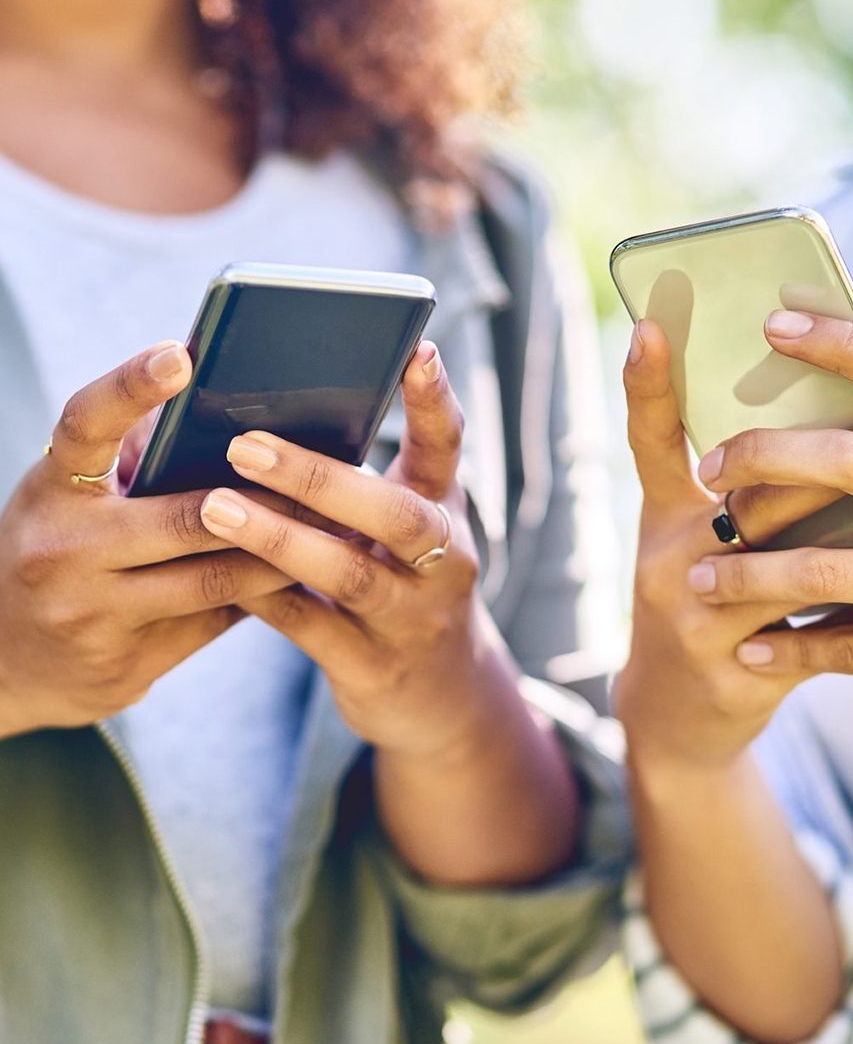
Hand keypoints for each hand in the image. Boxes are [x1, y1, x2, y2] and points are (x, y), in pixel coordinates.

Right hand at [0, 342, 292, 738]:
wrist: (5, 664)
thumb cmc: (61, 554)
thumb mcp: (74, 501)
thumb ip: (134, 461)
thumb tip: (229, 412)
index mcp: (50, 492)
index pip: (83, 426)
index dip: (130, 386)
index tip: (181, 353)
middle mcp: (62, 551)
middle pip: (189, 518)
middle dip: (267, 498)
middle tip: (330, 473)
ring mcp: (92, 615)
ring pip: (216, 579)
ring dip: (284, 553)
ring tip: (340, 528)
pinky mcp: (126, 666)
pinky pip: (216, 622)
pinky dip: (264, 597)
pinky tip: (309, 578)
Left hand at [199, 342, 490, 752]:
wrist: (442, 695)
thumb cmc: (405, 588)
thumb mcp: (405, 536)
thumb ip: (364, 488)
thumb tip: (267, 420)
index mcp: (447, 513)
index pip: (448, 447)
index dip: (435, 400)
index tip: (415, 348)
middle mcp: (444, 562)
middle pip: (399, 515)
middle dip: (323, 479)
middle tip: (245, 445)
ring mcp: (413, 618)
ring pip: (350, 574)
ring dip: (280, 539)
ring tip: (213, 507)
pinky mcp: (375, 668)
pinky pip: (313, 629)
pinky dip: (263, 597)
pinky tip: (215, 571)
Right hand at [613, 320, 852, 771]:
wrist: (681, 713)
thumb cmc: (709, 601)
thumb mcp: (700, 540)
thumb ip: (754, 486)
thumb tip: (840, 403)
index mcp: (663, 513)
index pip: (651, 435)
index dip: (647, 383)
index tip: (654, 326)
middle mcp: (665, 556)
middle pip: (746, 492)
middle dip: (826, 454)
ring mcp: (693, 616)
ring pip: (787, 559)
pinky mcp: (730, 668)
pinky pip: (814, 630)